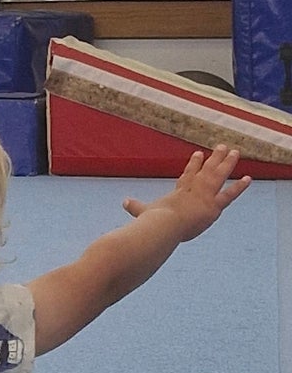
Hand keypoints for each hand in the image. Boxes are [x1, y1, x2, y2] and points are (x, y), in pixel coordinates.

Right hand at [123, 144, 250, 239]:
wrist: (162, 225)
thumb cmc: (152, 221)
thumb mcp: (142, 212)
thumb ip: (135, 207)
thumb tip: (123, 201)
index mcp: (178, 192)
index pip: (188, 176)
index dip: (194, 165)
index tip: (198, 154)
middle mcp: (192, 190)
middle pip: (205, 171)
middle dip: (214, 159)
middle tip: (221, 147)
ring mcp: (203, 196)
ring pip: (217, 175)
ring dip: (227, 163)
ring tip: (235, 151)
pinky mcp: (212, 205)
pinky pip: (228, 194)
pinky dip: (239, 186)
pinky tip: (248, 178)